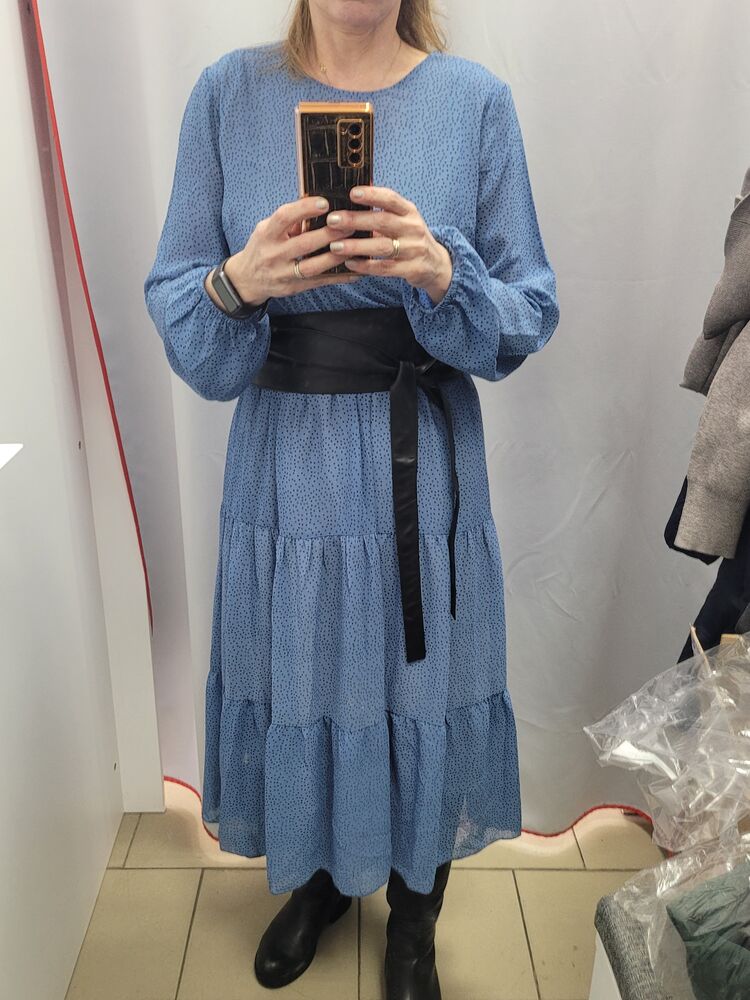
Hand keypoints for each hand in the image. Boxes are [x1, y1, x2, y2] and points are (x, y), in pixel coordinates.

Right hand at [221, 195, 360, 304]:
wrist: (247, 279)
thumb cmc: (262, 248)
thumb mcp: (267, 230)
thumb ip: (289, 221)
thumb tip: (316, 205)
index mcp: (267, 234)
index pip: (284, 217)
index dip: (304, 209)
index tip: (324, 203)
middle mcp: (274, 254)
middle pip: (304, 243)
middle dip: (329, 234)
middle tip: (350, 224)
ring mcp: (284, 273)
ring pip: (313, 266)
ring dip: (336, 256)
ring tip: (354, 246)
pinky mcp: (294, 287)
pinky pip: (319, 282)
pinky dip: (338, 277)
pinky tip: (355, 271)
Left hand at [325, 185, 453, 304]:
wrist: (435, 263)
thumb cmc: (410, 237)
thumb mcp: (403, 219)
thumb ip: (381, 210)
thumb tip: (351, 195)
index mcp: (409, 211)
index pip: (391, 198)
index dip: (372, 195)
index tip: (352, 193)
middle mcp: (413, 228)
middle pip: (382, 221)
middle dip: (355, 220)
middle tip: (332, 220)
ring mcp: (414, 249)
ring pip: (382, 247)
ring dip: (356, 246)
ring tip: (335, 246)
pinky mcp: (412, 269)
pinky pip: (385, 268)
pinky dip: (366, 266)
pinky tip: (349, 263)